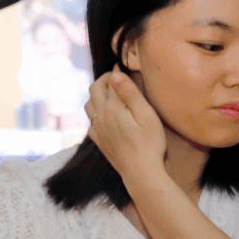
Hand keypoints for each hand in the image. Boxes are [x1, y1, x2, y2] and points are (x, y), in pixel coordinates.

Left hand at [84, 68, 165, 182]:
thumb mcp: (146, 116)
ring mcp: (98, 130)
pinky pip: (91, 122)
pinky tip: (105, 116)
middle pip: (95, 90)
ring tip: (110, 94)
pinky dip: (95, 113)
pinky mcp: (100, 141)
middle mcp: (101, 116)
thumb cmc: (149, 144)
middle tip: (116, 77)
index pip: (111, 82)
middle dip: (104, 80)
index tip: (123, 65)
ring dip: (97, 95)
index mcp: (112, 107)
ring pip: (89, 105)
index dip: (116, 71)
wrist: (141, 173)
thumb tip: (115, 74)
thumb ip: (130, 94)